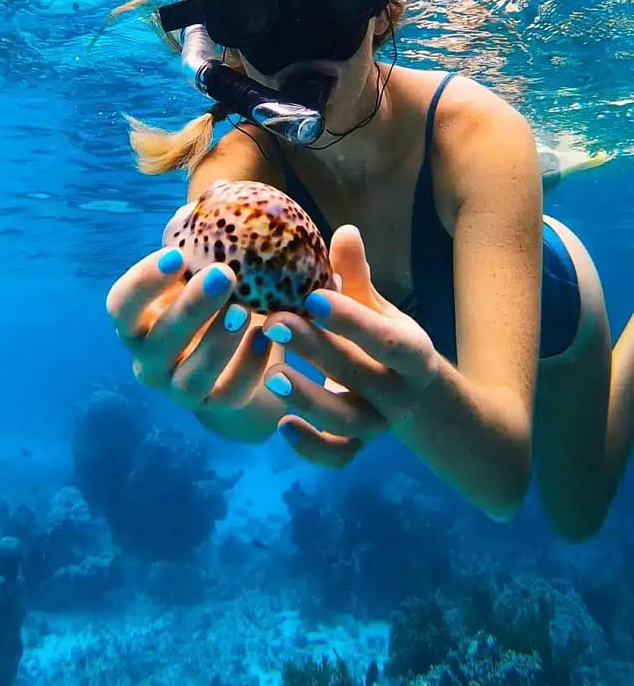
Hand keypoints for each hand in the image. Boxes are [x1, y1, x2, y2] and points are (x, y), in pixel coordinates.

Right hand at [105, 235, 274, 413]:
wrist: (236, 361)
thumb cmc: (216, 299)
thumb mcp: (207, 269)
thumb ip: (207, 238)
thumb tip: (215, 193)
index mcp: (137, 321)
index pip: (120, 305)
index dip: (143, 282)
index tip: (177, 255)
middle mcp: (148, 359)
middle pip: (156, 339)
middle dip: (189, 308)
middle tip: (224, 277)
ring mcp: (178, 390)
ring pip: (189, 377)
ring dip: (218, 342)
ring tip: (249, 311)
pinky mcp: (214, 410)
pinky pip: (227, 395)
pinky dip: (247, 369)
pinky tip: (270, 339)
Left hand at [261, 225, 439, 466]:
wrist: (410, 392)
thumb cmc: (380, 335)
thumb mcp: (374, 306)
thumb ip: (356, 275)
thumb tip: (344, 230)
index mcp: (413, 353)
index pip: (387, 340)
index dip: (352, 320)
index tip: (313, 297)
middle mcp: (400, 393)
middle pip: (361, 375)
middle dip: (316, 349)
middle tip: (273, 321)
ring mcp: (379, 424)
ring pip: (347, 421)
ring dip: (309, 400)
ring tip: (272, 374)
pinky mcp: (357, 446)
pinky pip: (337, 455)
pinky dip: (311, 448)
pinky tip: (281, 425)